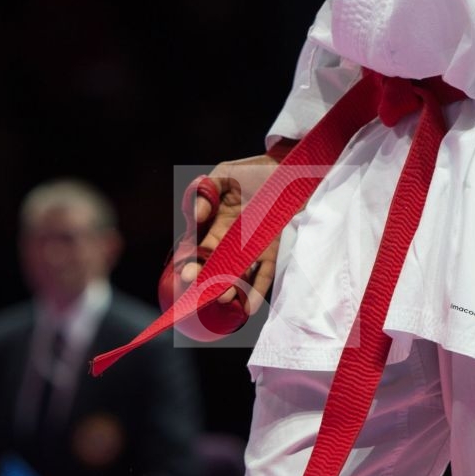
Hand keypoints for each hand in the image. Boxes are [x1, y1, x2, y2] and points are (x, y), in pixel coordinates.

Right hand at [179, 147, 295, 314]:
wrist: (288, 168)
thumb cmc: (253, 171)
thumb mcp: (224, 174)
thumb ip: (206, 191)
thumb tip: (196, 216)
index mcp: (215, 224)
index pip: (199, 247)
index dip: (191, 261)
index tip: (186, 272)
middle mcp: (231, 240)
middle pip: (215, 265)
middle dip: (208, 280)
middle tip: (205, 289)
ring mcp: (252, 246)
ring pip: (237, 273)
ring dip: (230, 287)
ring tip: (226, 297)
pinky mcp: (272, 249)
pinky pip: (264, 274)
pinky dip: (256, 291)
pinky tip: (248, 307)